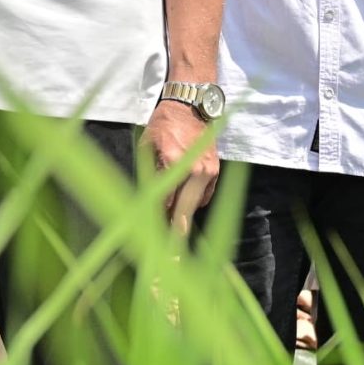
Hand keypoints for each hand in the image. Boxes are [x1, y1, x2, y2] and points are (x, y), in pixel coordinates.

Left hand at [145, 99, 218, 233]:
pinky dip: (193, 202)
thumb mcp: (148, 146)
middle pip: (184, 211)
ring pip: (194, 206)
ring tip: (171, 232)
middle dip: (174, 233)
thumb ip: (149, 175)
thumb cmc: (164, 125)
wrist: (190, 107)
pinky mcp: (216, 172)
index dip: (155, 221)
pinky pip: (204, 197)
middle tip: (168, 257)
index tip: (150, 240)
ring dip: (182, 215)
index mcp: (175, 163)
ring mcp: (208, 172)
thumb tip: (147, 203)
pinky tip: (182, 202)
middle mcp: (195, 170)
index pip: (164, 202)